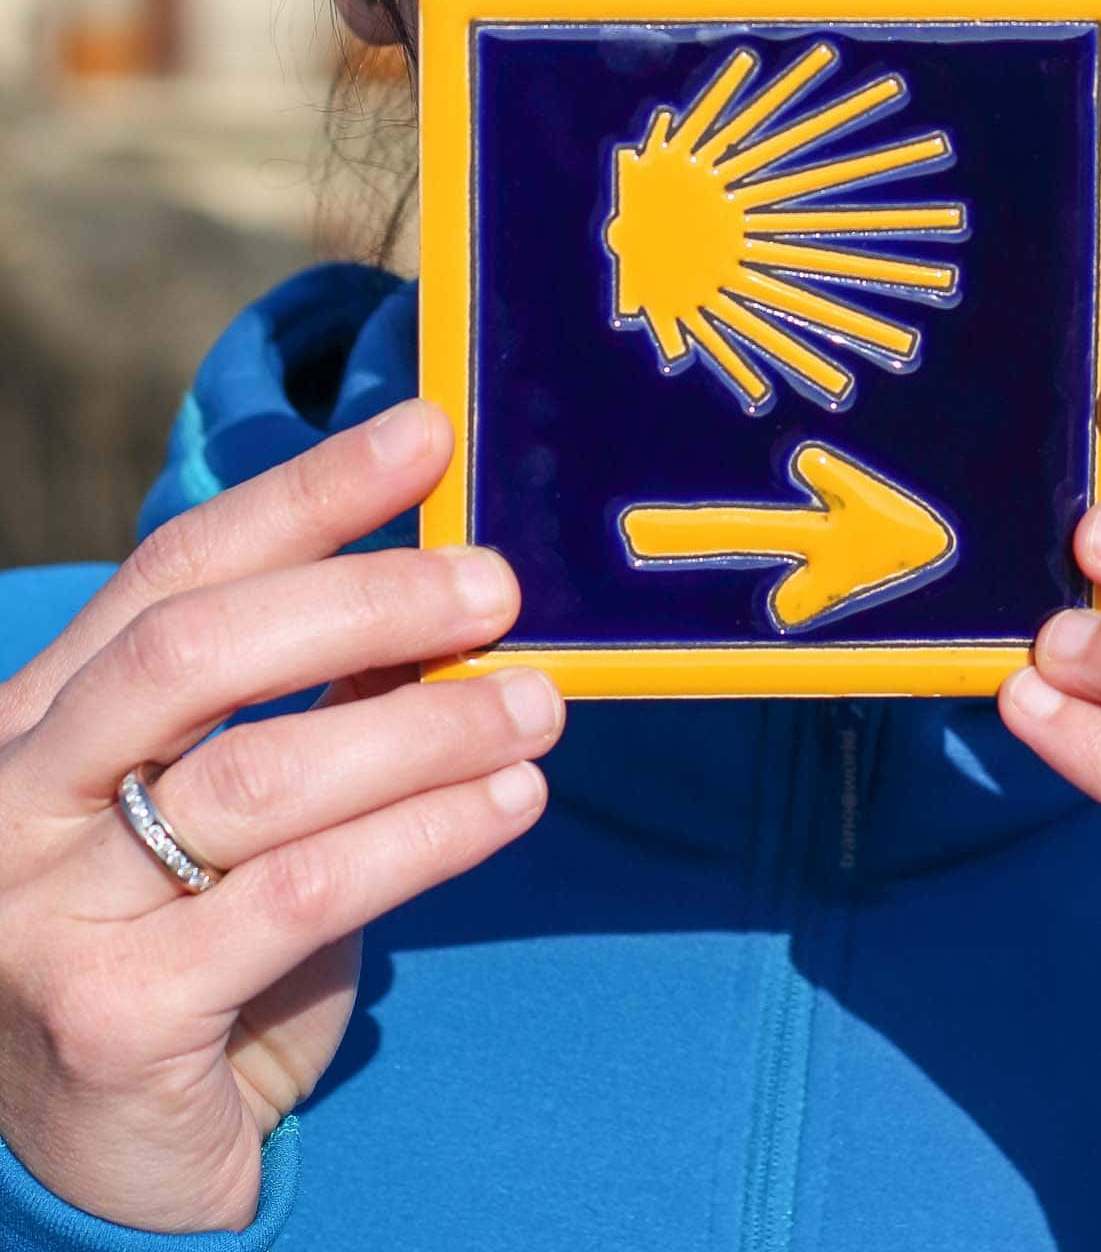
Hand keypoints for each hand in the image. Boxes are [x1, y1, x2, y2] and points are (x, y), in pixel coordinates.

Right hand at [0, 398, 562, 1231]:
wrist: (106, 1179)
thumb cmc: (188, 961)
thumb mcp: (234, 815)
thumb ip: (309, 708)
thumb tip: (448, 594)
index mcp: (39, 720)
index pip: (175, 570)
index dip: (306, 493)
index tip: (427, 434)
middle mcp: (15, 800)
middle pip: (196, 649)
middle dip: (365, 597)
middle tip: (497, 585)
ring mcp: (44, 913)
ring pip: (258, 776)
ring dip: (424, 725)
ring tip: (538, 705)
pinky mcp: (109, 1021)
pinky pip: (296, 898)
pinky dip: (422, 837)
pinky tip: (508, 802)